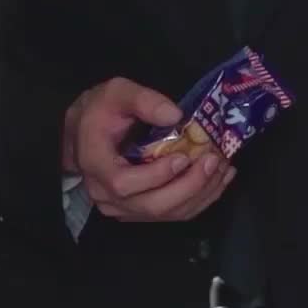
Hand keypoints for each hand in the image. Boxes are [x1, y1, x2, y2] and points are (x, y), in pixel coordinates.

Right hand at [63, 77, 235, 223]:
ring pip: (166, 215)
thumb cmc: (100, 111)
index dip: (157, 175)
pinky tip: (218, 179)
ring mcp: (122, 208)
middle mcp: (106, 196)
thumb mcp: (117, 92)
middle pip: (152, 206)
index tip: (184, 156)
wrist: (84, 132)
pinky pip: (171, 214)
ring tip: (223, 168)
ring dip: (201, 194)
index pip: (124, 183)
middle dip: (190, 186)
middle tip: (214, 161)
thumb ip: (144, 100)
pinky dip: (199, 199)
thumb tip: (175, 115)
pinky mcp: (138, 212)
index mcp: (95, 165)